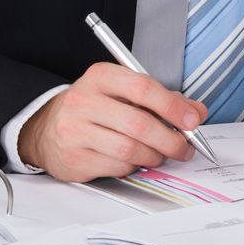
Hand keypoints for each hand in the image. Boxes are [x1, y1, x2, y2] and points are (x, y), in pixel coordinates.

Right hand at [18, 63, 208, 181]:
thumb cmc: (95, 108)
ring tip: (160, 154)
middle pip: (139, 124)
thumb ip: (162, 100)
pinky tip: (134, 160)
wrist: (47, 128)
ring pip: (129, 150)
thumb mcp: (124, 93)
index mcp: (100, 76)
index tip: (192, 121)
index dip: (172, 106)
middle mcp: (84, 101)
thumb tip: (196, 112)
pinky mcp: (74, 158)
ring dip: (154, 156)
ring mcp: (75, 131)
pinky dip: (133, 167)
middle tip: (184, 147)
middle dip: (170, 140)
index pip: (142, 88)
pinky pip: (116, 167)